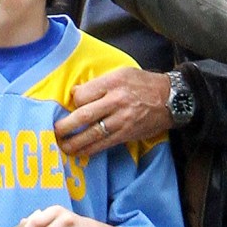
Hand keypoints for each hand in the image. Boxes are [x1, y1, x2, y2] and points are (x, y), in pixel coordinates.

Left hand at [54, 67, 171, 157]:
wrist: (172, 99)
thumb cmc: (144, 84)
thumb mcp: (123, 73)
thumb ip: (99, 83)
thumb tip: (76, 93)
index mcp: (114, 82)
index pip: (83, 95)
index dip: (73, 101)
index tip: (71, 105)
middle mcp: (117, 101)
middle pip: (84, 115)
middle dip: (66, 126)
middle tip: (55, 131)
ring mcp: (122, 119)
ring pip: (92, 134)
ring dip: (74, 142)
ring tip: (62, 147)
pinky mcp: (127, 134)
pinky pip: (104, 144)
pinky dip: (90, 150)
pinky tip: (80, 153)